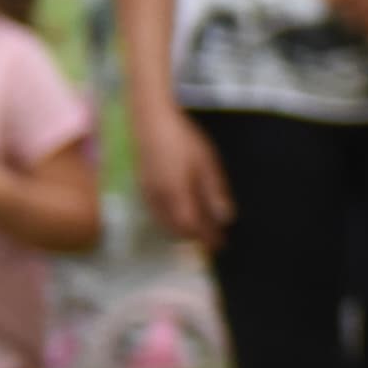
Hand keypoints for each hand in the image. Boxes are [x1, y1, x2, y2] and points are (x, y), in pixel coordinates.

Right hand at [135, 101, 230, 252]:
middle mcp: (159, 200)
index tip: (221, 245)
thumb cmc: (183, 140)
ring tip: (199, 233)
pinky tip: (178, 217)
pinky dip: (169, 221)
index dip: (207, 238)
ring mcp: (147, 194)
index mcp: (177, 195)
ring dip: (181, 231)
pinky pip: (156, 213)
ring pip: (164, 223)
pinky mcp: (142, 187)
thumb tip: (225, 219)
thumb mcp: (206, 164)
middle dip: (196, 237)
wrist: (150, 121)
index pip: (193, 227)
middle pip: (177, 229)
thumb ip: (214, 193)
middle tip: (212, 242)